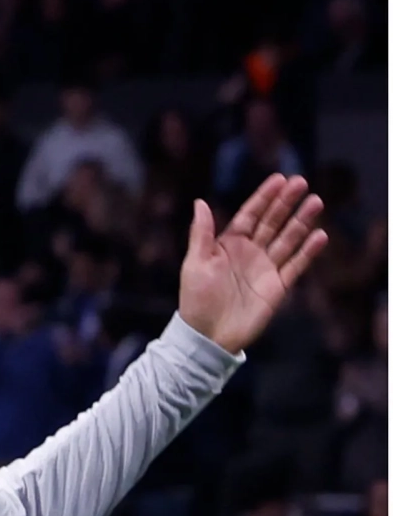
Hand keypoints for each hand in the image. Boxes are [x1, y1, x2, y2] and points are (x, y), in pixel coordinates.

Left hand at [179, 175, 327, 353]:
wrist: (208, 335)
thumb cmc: (196, 299)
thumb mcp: (195, 262)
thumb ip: (201, 233)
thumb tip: (200, 201)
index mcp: (228, 244)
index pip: (250, 215)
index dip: (264, 197)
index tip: (279, 179)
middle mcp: (250, 252)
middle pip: (272, 222)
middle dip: (286, 203)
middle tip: (302, 182)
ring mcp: (265, 268)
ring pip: (287, 239)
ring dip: (302, 221)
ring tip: (316, 201)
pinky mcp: (277, 286)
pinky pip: (296, 265)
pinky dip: (308, 251)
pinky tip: (320, 235)